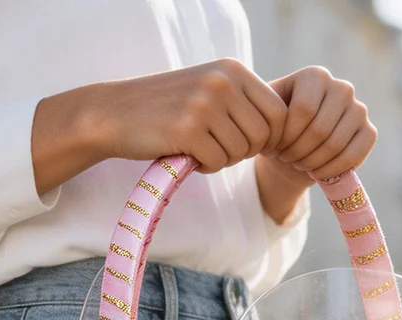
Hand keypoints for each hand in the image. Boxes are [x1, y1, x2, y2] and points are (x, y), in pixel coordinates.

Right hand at [32, 58, 289, 192]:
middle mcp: (223, 82)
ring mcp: (205, 104)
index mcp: (234, 70)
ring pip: (241, 152)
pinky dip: (204, 166)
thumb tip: (286, 131)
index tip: (241, 142)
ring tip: (198, 147)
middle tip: (216, 147)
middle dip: (244, 151)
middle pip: (263, 137)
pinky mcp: (188, 130)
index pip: (279, 114)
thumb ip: (245, 103)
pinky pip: (217, 162)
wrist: (115, 113)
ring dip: (223, 159)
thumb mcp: (210, 90)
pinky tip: (186, 154)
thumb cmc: (168, 109)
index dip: (266, 138)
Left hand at [253, 67, 375, 223]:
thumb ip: (262, 108)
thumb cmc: (275, 130)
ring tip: (299, 164)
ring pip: (336, 145)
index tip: (274, 147)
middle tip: (287, 159)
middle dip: (298, 152)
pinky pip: (354, 155)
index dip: (286, 137)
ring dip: (312, 163)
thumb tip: (265, 117)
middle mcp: (342, 87)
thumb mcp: (263, 115)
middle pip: (320, 130)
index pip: (304, 111)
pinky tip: (317, 172)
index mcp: (315, 76)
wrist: (293, 150)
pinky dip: (332, 170)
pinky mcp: (369, 132)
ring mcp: (358, 109)